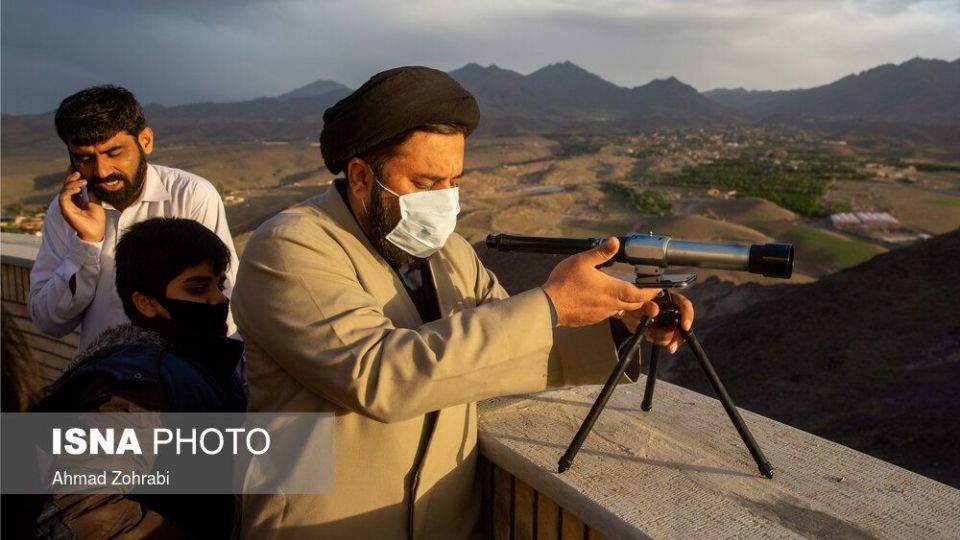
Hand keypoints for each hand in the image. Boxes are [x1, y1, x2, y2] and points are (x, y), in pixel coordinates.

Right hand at [59, 170, 105, 241]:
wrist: (97, 230)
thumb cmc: (97, 219)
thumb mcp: (95, 202)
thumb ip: (89, 193)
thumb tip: (87, 183)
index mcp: (75, 202)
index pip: (70, 188)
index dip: (73, 180)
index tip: (79, 173)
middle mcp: (69, 204)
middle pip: (65, 188)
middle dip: (70, 179)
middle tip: (78, 174)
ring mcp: (66, 207)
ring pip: (63, 191)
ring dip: (72, 184)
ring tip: (83, 183)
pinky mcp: (65, 211)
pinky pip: (63, 198)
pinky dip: (69, 191)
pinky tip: (78, 189)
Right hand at [543, 237, 661, 327]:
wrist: (549, 306)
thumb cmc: (564, 284)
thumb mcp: (582, 261)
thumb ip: (600, 252)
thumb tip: (614, 241)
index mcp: (612, 290)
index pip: (640, 294)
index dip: (651, 291)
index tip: (657, 288)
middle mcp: (610, 305)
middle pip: (634, 305)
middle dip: (642, 298)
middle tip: (645, 290)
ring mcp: (601, 314)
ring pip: (621, 310)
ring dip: (626, 303)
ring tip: (624, 293)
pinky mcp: (592, 319)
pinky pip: (607, 314)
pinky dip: (611, 307)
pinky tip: (602, 299)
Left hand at [616, 292, 693, 353]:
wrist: (622, 308)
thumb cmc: (632, 299)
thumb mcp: (638, 301)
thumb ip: (646, 304)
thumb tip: (655, 310)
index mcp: (668, 298)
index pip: (684, 305)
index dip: (687, 315)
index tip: (685, 327)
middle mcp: (670, 310)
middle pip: (681, 325)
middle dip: (674, 336)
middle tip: (670, 346)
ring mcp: (666, 321)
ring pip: (671, 335)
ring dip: (660, 338)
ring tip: (649, 333)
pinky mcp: (660, 330)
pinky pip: (664, 340)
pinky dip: (656, 340)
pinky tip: (648, 336)